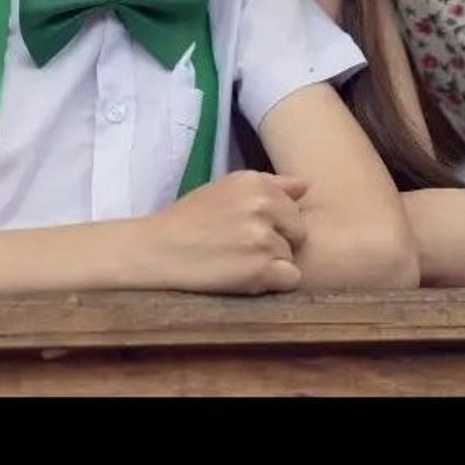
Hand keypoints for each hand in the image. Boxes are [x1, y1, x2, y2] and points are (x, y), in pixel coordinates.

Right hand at [145, 170, 308, 294]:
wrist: (157, 250)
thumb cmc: (190, 220)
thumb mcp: (226, 188)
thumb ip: (270, 186)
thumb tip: (306, 185)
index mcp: (255, 181)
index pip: (294, 206)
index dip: (275, 222)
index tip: (246, 228)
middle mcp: (263, 203)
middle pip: (298, 231)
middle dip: (279, 241)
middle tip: (242, 247)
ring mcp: (263, 236)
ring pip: (291, 256)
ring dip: (271, 263)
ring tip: (236, 261)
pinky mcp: (260, 268)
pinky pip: (291, 278)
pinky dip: (272, 283)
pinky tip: (244, 277)